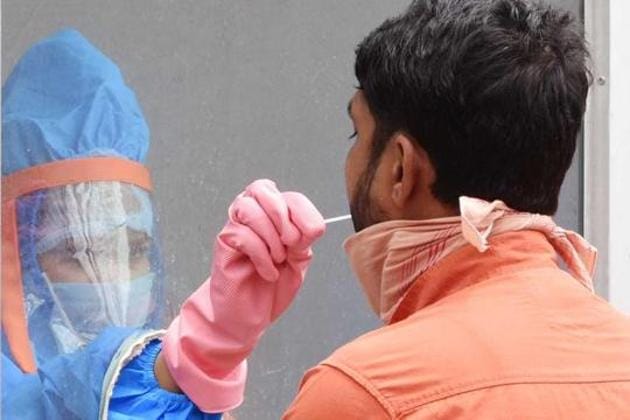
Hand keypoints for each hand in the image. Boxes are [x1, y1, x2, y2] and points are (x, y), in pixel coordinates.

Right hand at [160, 179, 324, 411]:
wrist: (249, 316)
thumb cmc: (272, 287)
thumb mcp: (298, 261)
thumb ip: (304, 239)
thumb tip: (308, 226)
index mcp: (274, 216)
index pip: (289, 196)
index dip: (302, 212)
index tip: (311, 237)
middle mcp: (253, 215)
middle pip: (262, 188)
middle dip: (282, 214)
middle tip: (291, 243)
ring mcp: (236, 227)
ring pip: (248, 208)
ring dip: (270, 236)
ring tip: (278, 260)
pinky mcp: (224, 243)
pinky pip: (242, 235)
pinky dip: (261, 255)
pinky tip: (267, 272)